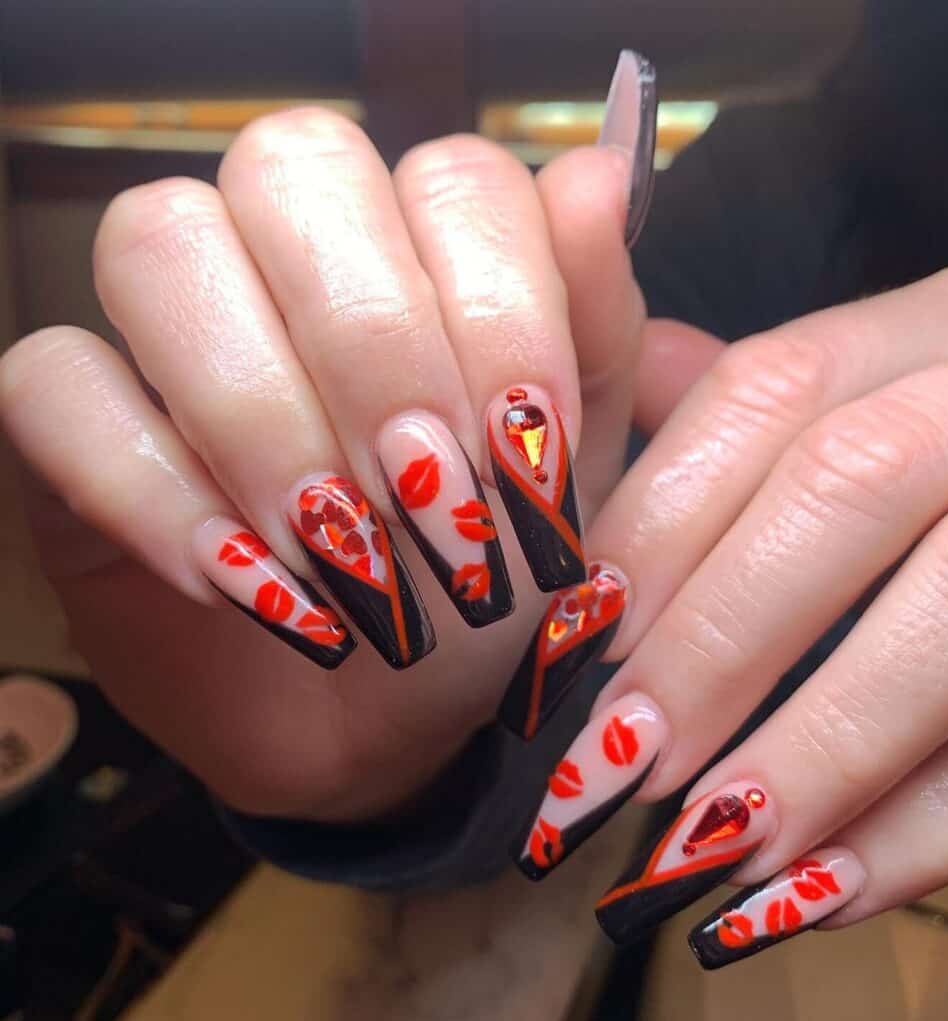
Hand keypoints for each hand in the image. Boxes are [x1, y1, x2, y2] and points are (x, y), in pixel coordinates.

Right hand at [0, 55, 655, 821]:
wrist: (399, 720)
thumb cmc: (489, 584)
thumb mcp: (570, 473)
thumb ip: (592, 326)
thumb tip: (598, 175)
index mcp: (423, 247)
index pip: (453, 177)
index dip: (503, 307)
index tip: (534, 455)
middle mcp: (288, 255)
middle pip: (294, 169)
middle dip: (378, 347)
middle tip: (434, 500)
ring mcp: (167, 329)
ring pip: (162, 247)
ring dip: (268, 416)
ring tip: (345, 562)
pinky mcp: (68, 422)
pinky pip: (55, 388)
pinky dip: (155, 491)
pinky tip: (244, 587)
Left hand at [510, 265, 947, 965]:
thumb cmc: (947, 491)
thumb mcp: (852, 421)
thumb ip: (721, 431)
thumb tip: (556, 455)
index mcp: (926, 333)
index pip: (766, 391)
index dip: (657, 521)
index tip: (572, 643)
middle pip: (853, 481)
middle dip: (720, 636)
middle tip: (616, 761)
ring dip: (821, 742)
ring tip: (702, 846)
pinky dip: (934, 822)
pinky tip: (819, 891)